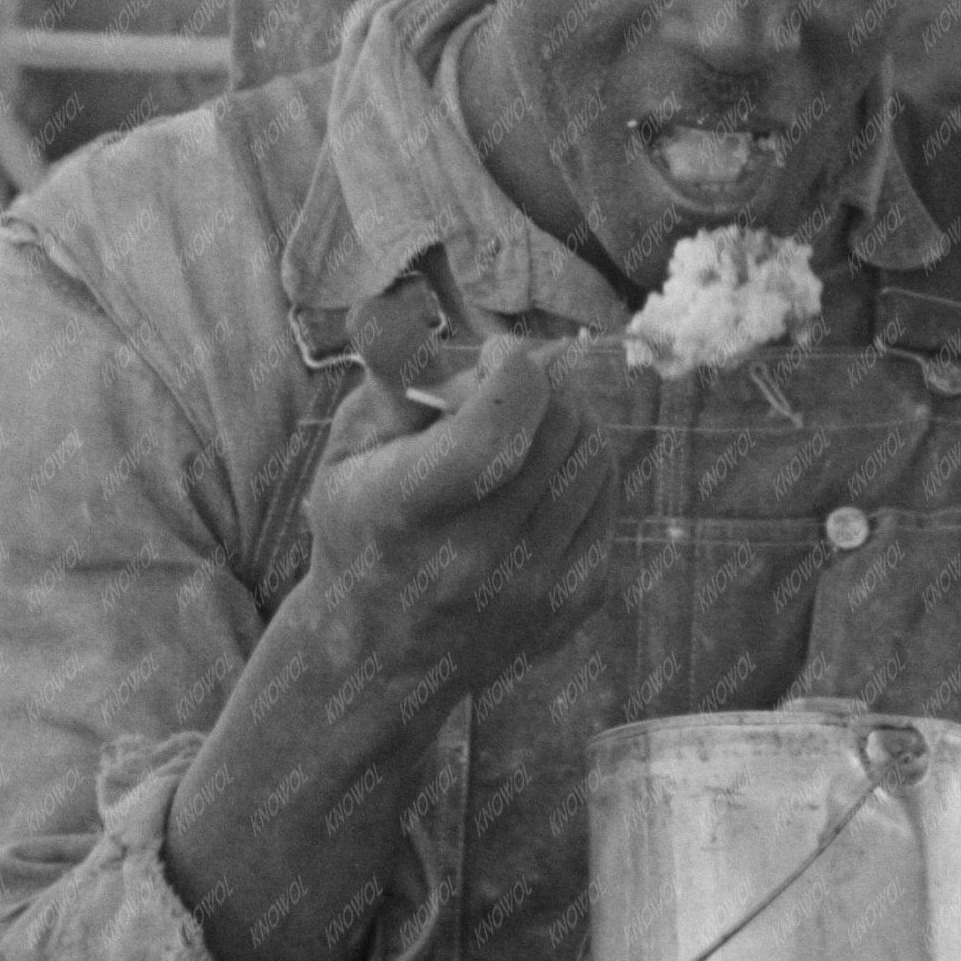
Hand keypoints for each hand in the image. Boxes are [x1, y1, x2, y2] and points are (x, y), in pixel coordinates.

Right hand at [301, 331, 616, 712]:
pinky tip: (539, 474)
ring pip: (595, 452)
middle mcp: (476, 558)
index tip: (496, 357)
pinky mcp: (576, 599)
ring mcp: (535, 586)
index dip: (513, 367)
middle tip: (505, 390)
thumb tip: (381, 307)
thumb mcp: (351, 447)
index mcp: (408, 511)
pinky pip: (608, 493)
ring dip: (567, 420)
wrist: (381, 654)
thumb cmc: (361, 525)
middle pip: (558, 424)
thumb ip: (386, 376)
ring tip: (522, 429)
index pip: (500, 423)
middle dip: (539, 385)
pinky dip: (582, 465)